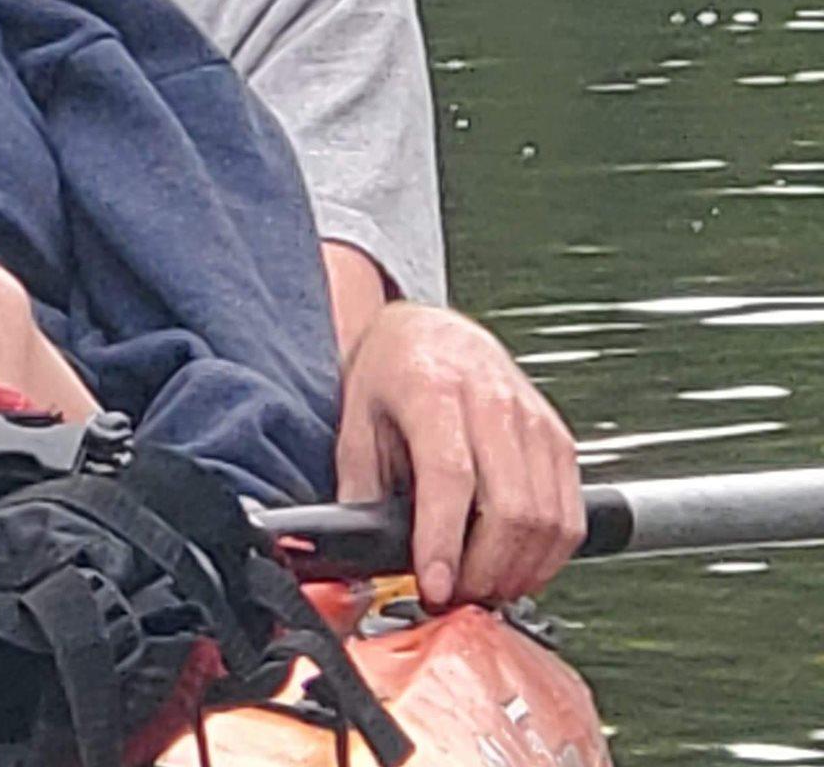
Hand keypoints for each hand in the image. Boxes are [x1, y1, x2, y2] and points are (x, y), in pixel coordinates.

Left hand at [335, 299, 583, 608]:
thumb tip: (361, 553)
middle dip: (485, 570)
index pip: (450, 475)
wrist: (430, 332)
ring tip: (482, 586)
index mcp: (432, 388)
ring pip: (548, 518)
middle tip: (455, 594)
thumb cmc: (390, 373)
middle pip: (510, 507)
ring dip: (519, 571)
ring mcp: (533, 418)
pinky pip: (569, 513)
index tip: (435, 585)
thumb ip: (360, 489)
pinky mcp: (558, 438)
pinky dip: (548, 555)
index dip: (445, 540)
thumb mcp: (355, 420)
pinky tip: (516, 566)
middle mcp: (491, 400)